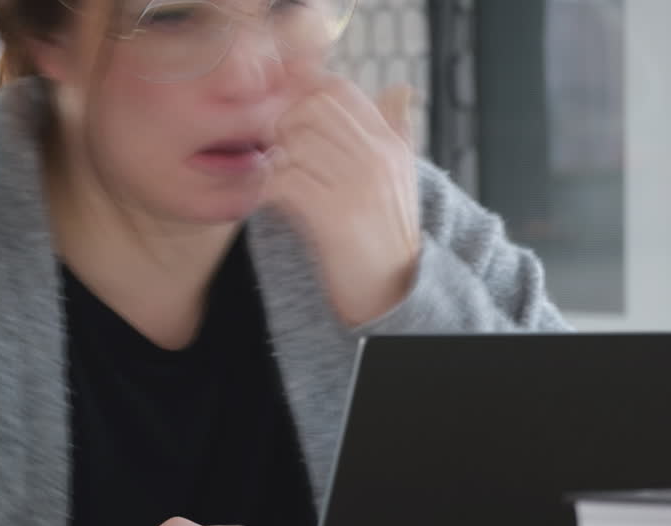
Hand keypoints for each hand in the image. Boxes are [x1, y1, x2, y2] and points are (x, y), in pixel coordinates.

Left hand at [264, 70, 420, 326]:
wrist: (393, 290)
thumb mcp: (401, 176)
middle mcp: (377, 158)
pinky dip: (268, 189)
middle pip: (312, 109)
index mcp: (390, 144)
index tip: (287, 118)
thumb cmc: (387, 232)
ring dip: (275, 159)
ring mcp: (357, 186)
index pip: (339, 90)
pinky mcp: (334, 216)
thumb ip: (397, 130)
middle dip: (284, 125)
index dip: (303, 94)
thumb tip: (400, 89)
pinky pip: (285, 181)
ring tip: (276, 179)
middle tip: (278, 152)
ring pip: (295, 143)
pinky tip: (270, 201)